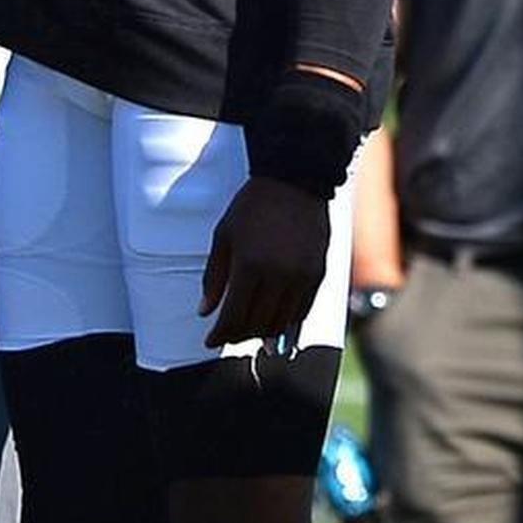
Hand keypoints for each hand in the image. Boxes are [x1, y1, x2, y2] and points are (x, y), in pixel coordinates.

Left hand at [199, 176, 330, 347]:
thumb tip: (205, 311)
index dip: (220, 334)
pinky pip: (301, 312)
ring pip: (279, 323)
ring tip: (248, 330)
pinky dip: (285, 322)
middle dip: (238, 335)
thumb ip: (214, 276)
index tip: (210, 340)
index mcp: (249, 265)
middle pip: (256, 324)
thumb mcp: (224, 235)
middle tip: (228, 335)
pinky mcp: (317, 275)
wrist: (294, 181)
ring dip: (261, 332)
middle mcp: (278, 276)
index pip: (234, 316)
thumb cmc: (253, 206)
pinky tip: (272, 321)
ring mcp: (300, 277)